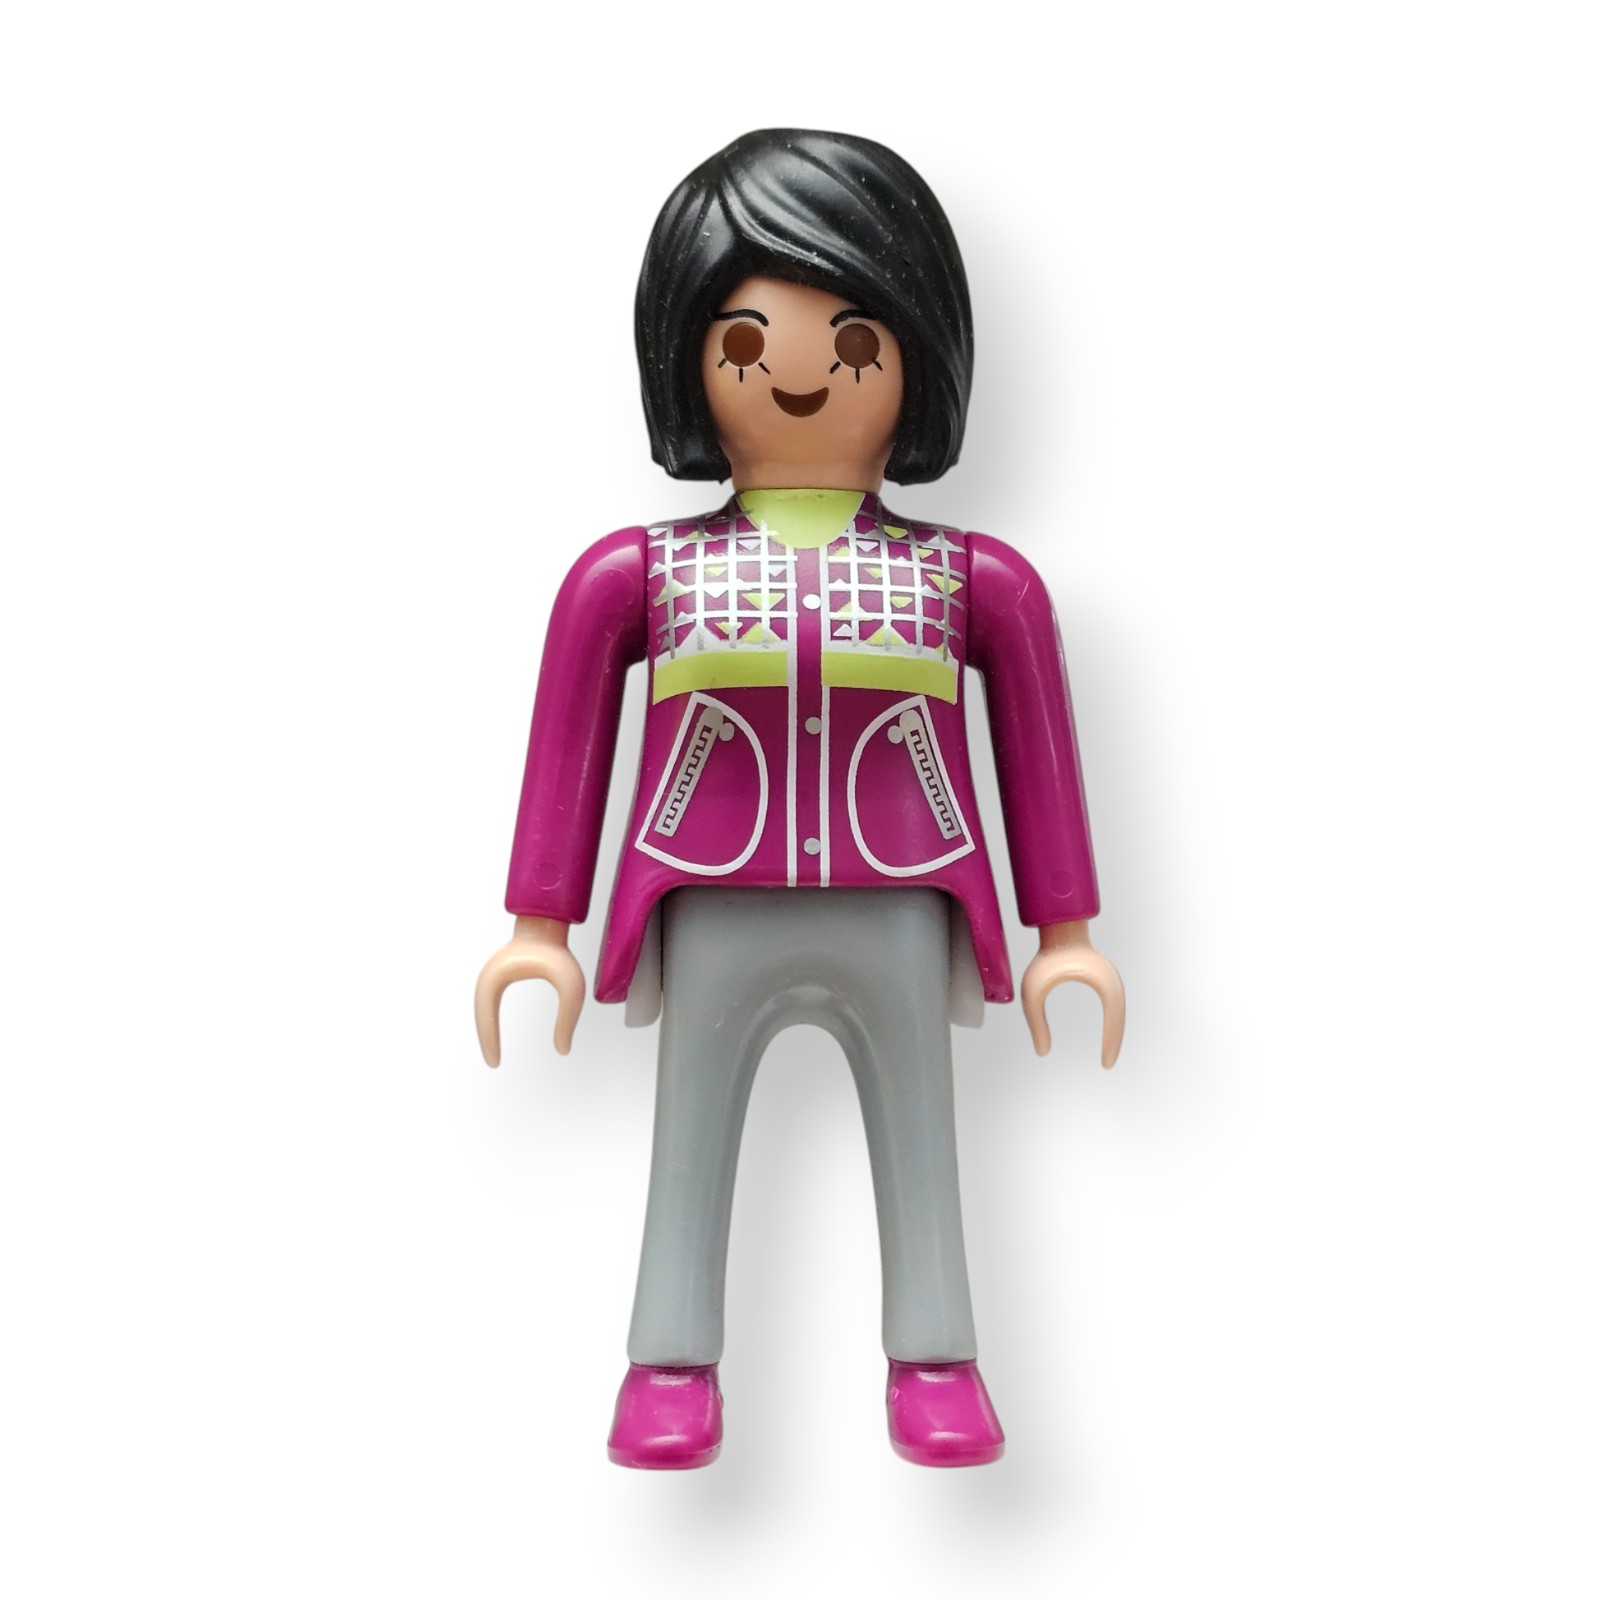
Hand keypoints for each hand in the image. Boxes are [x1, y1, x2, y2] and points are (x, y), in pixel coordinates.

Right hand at [474, 915, 585, 1065]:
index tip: (495, 1063)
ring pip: (483, 1009)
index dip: (489, 1041)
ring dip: (486, 1030)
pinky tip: (497, 1035)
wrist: (548, 923)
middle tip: (493, 1063)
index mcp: (498, 977)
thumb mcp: (571, 988)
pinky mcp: (499, 975)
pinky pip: (489, 1003)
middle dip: (485, 1039)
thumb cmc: (559, 952)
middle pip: (480, 1014)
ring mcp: (492, 974)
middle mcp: (489, 976)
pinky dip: (490, 1020)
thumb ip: (569, 1019)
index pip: (486, 1016)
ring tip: (493, 1054)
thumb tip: (563, 1050)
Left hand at [1019, 920, 1124, 1067]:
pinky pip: (1113, 1005)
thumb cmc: (1045, 957)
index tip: (1106, 1064)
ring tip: (1108, 1056)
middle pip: (1120, 1019)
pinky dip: (1112, 1022)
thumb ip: (1035, 1022)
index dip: (1112, 1044)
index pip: (1115, 1021)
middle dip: (1115, 1042)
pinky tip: (1105, 1036)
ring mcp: (1112, 978)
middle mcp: (1113, 981)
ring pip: (1118, 1012)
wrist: (1058, 928)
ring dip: (1115, 1032)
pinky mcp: (1106, 978)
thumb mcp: (1034, 992)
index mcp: (1102, 983)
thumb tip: (1042, 1053)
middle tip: (1107, 1065)